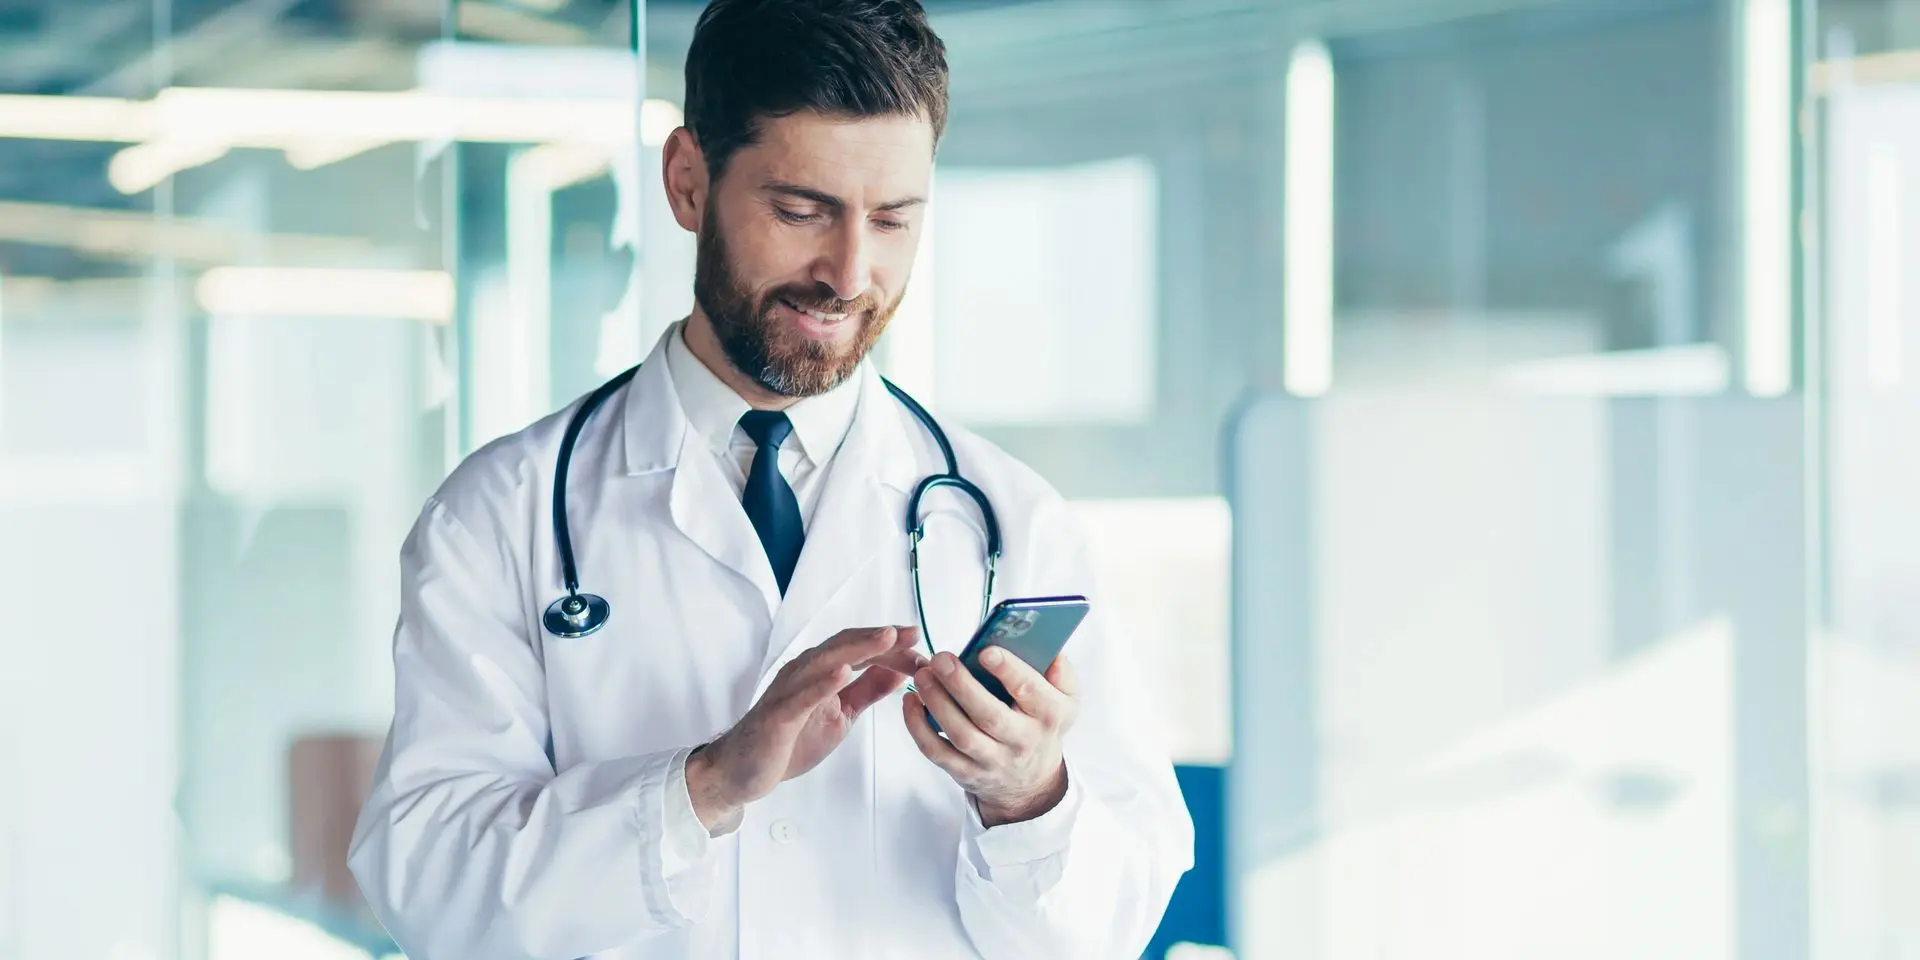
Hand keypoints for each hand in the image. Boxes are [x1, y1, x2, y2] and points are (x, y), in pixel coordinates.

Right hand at [688, 626, 926, 832]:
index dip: (889, 644)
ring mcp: (789, 690)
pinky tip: (842, 673)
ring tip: (886, 638)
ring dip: (857, 648)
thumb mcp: (839, 713)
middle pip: (845, 646)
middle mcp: (803, 672)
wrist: (743, 771)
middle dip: (880, 639)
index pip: (858, 649)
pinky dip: (822, 683)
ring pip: (825, 661)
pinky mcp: (778, 715)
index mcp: (819, 671)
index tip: (919, 641)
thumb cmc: (789, 740)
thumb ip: (865, 691)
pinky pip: (801, 696)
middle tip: (912, 634)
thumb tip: (898, 673)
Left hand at [902, 648, 1079, 826]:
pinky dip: (918, 727)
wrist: (1029, 781)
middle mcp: (1021, 741)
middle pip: (989, 715)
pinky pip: (937, 752)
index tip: (986, 650)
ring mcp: (992, 761)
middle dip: (962, 685)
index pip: (1030, 691)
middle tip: (941, 659)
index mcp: (1048, 715)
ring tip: (923, 675)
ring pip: (961, 734)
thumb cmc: (1041, 725)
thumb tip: (1051, 652)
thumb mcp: (1067, 700)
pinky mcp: (965, 773)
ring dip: (937, 702)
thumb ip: (1063, 673)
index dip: (1008, 670)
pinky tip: (911, 701)